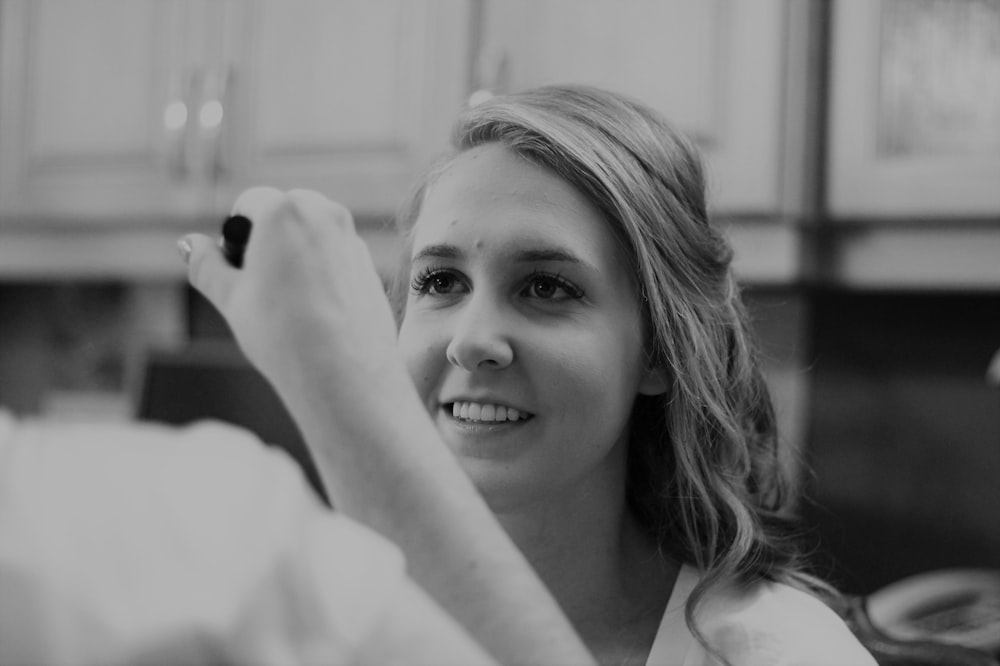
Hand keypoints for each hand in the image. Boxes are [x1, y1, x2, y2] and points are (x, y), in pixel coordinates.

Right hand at [179, 187, 399, 398]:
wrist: (345, 374)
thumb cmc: (283, 335)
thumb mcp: (231, 299)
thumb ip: (206, 265)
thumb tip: (188, 245)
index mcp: (285, 212)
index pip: (250, 202)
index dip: (237, 235)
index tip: (238, 271)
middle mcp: (325, 214)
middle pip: (286, 210)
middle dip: (269, 237)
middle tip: (262, 284)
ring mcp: (352, 238)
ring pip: (314, 232)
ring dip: (296, 252)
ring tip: (289, 301)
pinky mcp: (369, 264)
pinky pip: (336, 254)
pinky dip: (322, 270)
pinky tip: (316, 310)